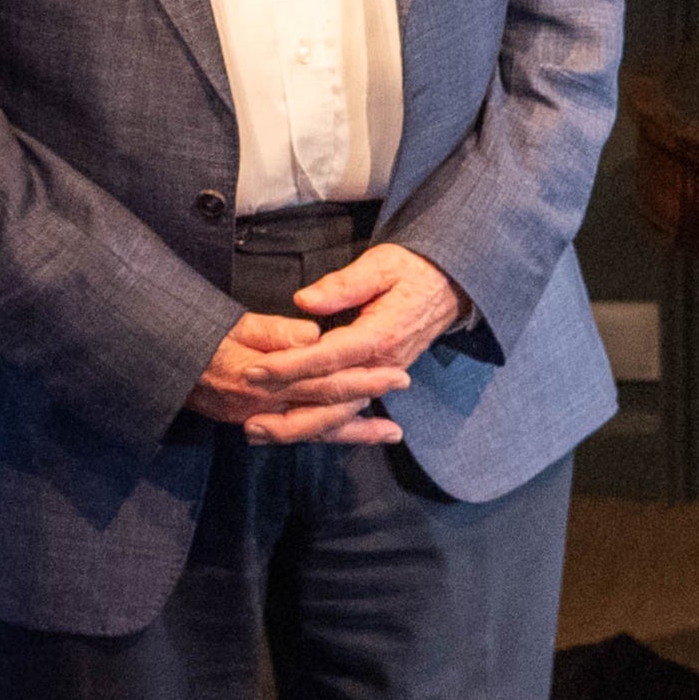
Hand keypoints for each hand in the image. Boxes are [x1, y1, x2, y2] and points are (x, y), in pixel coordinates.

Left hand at [182, 240, 468, 446]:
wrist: (450, 287)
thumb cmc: (412, 270)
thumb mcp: (381, 264)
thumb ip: (343, 285)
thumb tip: (305, 302)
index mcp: (381, 335)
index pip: (328, 357)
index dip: (290, 366)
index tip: (255, 370)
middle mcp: (383, 365)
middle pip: (332, 398)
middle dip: (288, 409)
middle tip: (248, 417)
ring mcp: (382, 378)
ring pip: (339, 414)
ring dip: (299, 428)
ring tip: (259, 432)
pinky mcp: (379, 382)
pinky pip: (349, 413)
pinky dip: (321, 428)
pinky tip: (291, 435)